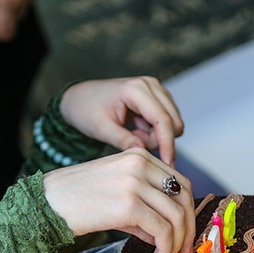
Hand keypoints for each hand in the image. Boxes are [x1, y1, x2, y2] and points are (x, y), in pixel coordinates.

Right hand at [42, 149, 194, 252]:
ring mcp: (135, 183)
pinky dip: (165, 248)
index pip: (179, 183)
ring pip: (176, 216)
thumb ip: (145, 208)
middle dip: (189, 227)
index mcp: (139, 156)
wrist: (46, 203)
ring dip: (177, 242)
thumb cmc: (77, 199)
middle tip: (185, 250)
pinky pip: (161, 230)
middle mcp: (141, 164)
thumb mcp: (117, 192)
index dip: (188, 210)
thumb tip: (169, 235)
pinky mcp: (129, 205)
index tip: (186, 232)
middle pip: (184, 197)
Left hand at [59, 77, 184, 167]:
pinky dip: (153, 131)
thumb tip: (143, 153)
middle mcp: (151, 85)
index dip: (168, 145)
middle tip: (132, 141)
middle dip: (157, 140)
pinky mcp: (158, 98)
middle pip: (173, 123)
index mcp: (136, 89)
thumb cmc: (86, 110)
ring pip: (172, 124)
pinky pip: (167, 123)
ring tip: (131, 133)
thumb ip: (123, 140)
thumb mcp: (101, 129)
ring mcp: (157, 90)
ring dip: (154, 136)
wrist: (80, 99)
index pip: (163, 120)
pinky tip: (136, 128)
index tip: (168, 167)